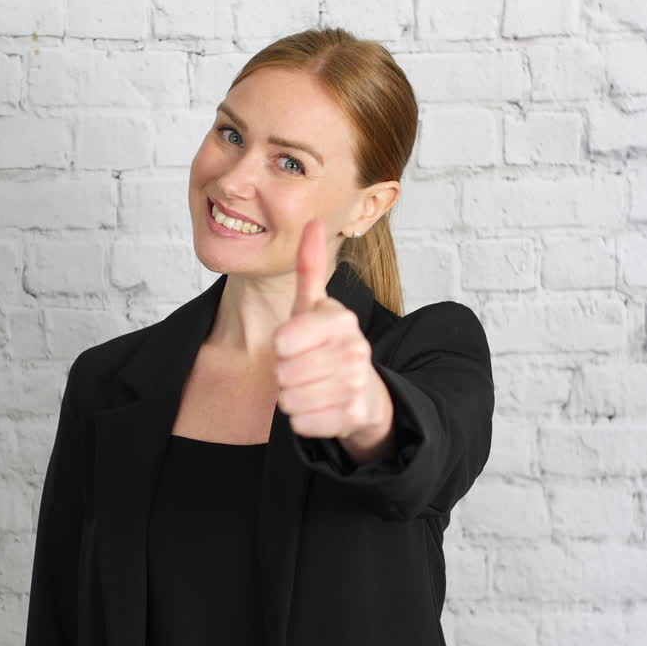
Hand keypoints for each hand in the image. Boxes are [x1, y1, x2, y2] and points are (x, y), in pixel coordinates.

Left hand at [272, 218, 389, 444]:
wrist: (364, 394)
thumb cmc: (328, 347)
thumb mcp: (315, 308)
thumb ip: (309, 267)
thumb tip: (313, 222)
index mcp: (341, 318)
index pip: (284, 340)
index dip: (282, 347)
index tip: (297, 344)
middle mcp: (355, 348)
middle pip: (283, 372)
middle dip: (285, 375)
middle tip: (305, 370)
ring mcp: (357, 383)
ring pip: (291, 399)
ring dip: (292, 398)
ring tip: (312, 387)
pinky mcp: (355, 416)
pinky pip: (303, 423)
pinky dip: (303, 420)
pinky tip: (320, 408)